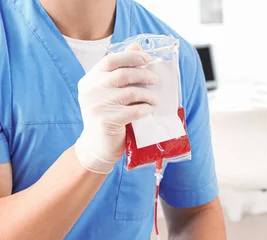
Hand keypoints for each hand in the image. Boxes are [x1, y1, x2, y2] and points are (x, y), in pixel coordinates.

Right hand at [74, 45, 158, 173]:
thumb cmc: (108, 116)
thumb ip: (122, 70)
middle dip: (143, 75)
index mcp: (90, 79)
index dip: (131, 56)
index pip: (111, 60)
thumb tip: (138, 46)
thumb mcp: (111, 92)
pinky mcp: (104, 121)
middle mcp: (90, 90)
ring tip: (155, 99)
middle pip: (122, 74)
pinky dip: (144, 109)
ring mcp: (95, 106)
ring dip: (147, 94)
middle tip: (155, 80)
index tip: (147, 59)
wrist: (97, 146)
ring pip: (130, 93)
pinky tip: (149, 110)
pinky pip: (132, 111)